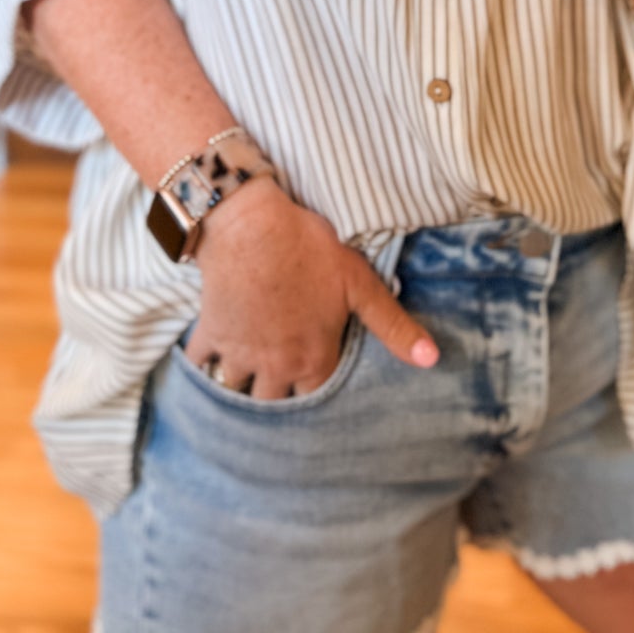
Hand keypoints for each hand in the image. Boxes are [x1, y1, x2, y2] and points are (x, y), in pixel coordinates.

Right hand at [184, 179, 437, 397]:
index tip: (316, 400)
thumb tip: (433, 359)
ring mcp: (239, 353)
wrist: (251, 225)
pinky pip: (200, 364)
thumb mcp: (360, 284)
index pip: (318, 401)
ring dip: (241, 393)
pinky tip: (208, 365)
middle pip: (274, 407)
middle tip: (280, 403)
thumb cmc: (310, 250)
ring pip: (236, 392)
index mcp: (313, 360)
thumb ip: (393, 326)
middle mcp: (275, 367)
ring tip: (247, 391)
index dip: (320, 400)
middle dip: (278, 407)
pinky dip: (203, 367)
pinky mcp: (211, 333)